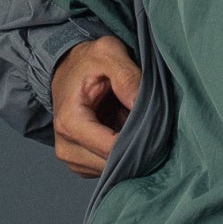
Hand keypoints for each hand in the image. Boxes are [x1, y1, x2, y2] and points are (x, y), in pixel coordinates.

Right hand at [50, 36, 140, 177]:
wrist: (68, 70)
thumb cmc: (87, 62)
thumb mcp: (108, 53)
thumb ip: (127, 77)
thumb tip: (141, 105)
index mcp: (70, 122)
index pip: (111, 149)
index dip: (138, 139)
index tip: (156, 125)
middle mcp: (66, 147)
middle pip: (113, 164)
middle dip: (136, 146)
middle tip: (151, 123)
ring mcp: (73, 159)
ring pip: (114, 170)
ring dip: (130, 150)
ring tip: (133, 122)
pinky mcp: (82, 164)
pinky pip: (110, 169)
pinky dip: (122, 154)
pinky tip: (124, 131)